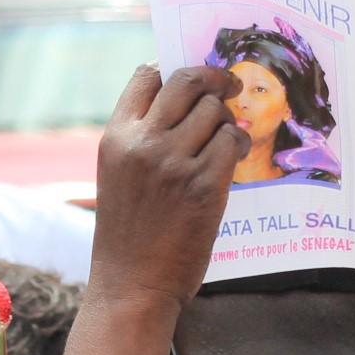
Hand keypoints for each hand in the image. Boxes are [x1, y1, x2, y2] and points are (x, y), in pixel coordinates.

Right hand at [86, 63, 243, 308]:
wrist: (132, 286)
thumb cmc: (127, 235)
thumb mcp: (118, 176)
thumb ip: (140, 139)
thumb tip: (185, 103)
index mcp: (116, 138)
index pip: (147, 75)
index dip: (174, 68)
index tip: (192, 79)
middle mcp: (142, 144)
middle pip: (187, 81)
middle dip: (213, 78)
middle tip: (228, 86)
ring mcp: (174, 164)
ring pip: (215, 111)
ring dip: (227, 119)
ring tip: (227, 138)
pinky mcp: (204, 186)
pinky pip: (232, 142)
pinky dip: (239, 144)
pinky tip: (235, 156)